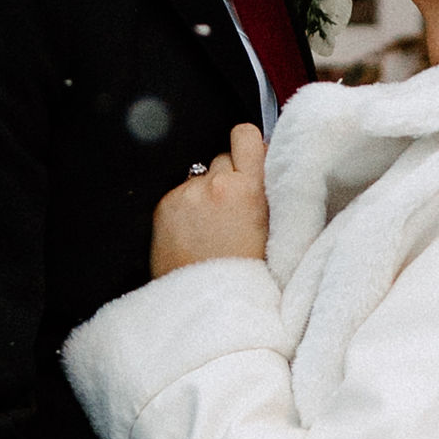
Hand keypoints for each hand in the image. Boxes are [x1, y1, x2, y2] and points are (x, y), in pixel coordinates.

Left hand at [150, 124, 268, 277]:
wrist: (208, 303)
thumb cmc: (246, 275)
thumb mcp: (274, 229)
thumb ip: (269, 192)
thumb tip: (265, 164)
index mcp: (249, 188)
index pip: (245, 135)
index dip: (248, 145)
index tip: (251, 159)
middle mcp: (215, 184)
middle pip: (223, 157)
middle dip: (229, 175)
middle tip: (234, 208)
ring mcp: (187, 194)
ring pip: (200, 176)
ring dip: (206, 192)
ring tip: (212, 227)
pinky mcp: (164, 205)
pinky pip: (180, 193)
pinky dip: (186, 208)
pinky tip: (194, 233)